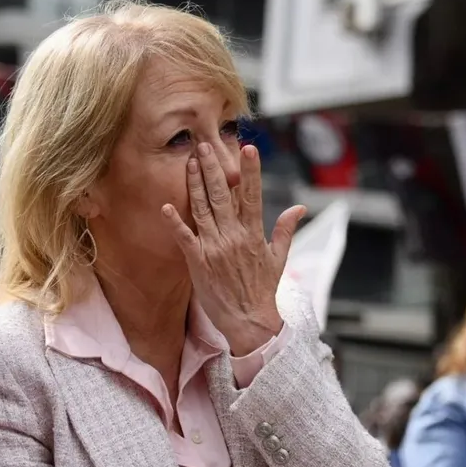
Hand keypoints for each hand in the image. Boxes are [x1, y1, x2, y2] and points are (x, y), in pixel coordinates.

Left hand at [163, 142, 304, 356]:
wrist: (249, 322)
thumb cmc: (262, 290)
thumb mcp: (279, 258)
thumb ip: (286, 230)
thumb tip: (300, 208)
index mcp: (254, 233)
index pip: (253, 195)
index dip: (250, 171)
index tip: (248, 148)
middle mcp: (234, 236)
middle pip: (223, 195)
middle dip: (214, 168)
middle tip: (205, 145)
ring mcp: (215, 248)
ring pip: (203, 208)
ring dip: (195, 184)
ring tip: (190, 161)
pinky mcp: (198, 261)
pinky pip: (185, 237)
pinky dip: (175, 222)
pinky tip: (165, 205)